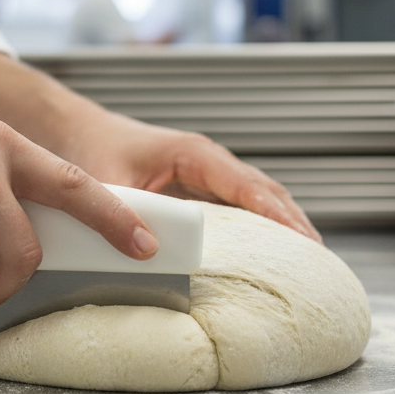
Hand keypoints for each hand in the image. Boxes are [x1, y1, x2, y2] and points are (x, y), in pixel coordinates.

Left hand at [60, 110, 321, 242]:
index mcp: (194, 153)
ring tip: (309, 262)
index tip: (303, 239)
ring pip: (258, 199)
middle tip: (320, 260)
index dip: (277, 214)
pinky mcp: (198, 189)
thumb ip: (124, 212)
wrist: (74, 131)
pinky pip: (240, 208)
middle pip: (266, 191)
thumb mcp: (104, 182)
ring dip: (284, 226)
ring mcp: (206, 175)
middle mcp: (207, 162)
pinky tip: (271, 254)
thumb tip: (148, 248)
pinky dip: (261, 227)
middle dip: (295, 223)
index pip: (248, 185)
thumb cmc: (90, 148)